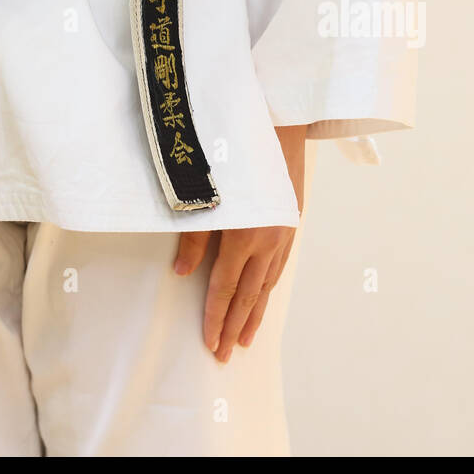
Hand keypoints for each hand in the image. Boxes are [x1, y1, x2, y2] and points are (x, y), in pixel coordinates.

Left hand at [174, 125, 304, 362]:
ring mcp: (285, 230)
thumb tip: (181, 273)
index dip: (216, 318)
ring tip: (245, 337)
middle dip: (236, 325)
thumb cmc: (232, 151)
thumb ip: (194, 236)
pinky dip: (270, 285)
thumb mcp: (206, 194)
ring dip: (256, 312)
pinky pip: (281, 263)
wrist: (279, 119)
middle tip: (225, 354)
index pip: (225, 288)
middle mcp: (269, 239)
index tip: (210, 344)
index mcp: (245, 235)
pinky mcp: (292, 219)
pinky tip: (265, 295)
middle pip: (250, 294)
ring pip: (269, 282)